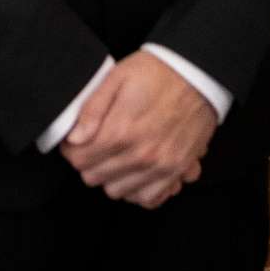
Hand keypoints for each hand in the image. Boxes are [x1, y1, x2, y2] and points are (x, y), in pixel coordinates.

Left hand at [60, 50, 216, 207]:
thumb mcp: (117, 77)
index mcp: (121, 130)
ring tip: (116, 157)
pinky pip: (149, 198)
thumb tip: (74, 137)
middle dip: (89, 162)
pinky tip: (135, 173)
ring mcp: (161, 166)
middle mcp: (141, 154)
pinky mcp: (177, 170)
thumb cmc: (157, 72)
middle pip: (95, 178)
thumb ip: (92, 109)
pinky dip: (138, 190)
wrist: (197, 74)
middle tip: (95, 145)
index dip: (72, 149)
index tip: (76, 140)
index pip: (79, 159)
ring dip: (112, 177)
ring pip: (118, 192)